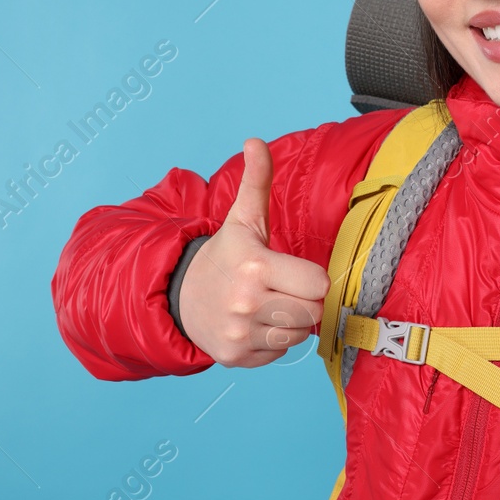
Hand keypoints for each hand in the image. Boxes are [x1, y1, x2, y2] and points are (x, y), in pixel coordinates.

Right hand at [178, 138, 330, 367]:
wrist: (181, 295)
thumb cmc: (226, 255)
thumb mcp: (242, 218)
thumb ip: (256, 181)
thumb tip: (255, 141)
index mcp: (254, 266)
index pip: (318, 284)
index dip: (312, 278)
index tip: (296, 272)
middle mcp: (246, 303)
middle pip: (312, 312)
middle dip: (305, 301)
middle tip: (285, 289)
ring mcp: (240, 334)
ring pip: (298, 335)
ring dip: (291, 322)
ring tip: (270, 305)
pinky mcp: (236, 358)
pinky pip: (280, 353)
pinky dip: (274, 341)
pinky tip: (257, 324)